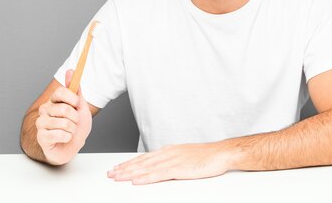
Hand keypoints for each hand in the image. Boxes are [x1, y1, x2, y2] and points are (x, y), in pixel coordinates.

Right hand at [35, 69, 92, 164]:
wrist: (70, 147)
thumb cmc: (74, 126)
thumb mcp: (80, 107)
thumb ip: (76, 90)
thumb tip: (70, 70)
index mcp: (54, 101)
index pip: (60, 92)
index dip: (73, 98)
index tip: (78, 104)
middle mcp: (45, 110)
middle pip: (64, 109)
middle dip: (75, 118)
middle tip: (74, 122)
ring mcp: (41, 123)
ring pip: (64, 123)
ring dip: (72, 130)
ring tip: (70, 132)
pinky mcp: (41, 137)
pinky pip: (60, 135)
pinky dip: (67, 138)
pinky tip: (64, 139)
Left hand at [107, 142, 236, 184]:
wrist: (221, 153)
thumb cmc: (206, 156)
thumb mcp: (185, 155)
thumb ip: (172, 159)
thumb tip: (161, 165)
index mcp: (169, 150)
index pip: (145, 158)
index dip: (130, 163)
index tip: (118, 167)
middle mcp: (168, 154)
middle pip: (141, 162)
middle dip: (124, 168)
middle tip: (111, 173)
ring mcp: (173, 161)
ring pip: (146, 168)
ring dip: (130, 173)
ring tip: (117, 177)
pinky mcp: (179, 169)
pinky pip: (159, 175)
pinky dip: (145, 178)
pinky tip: (136, 181)